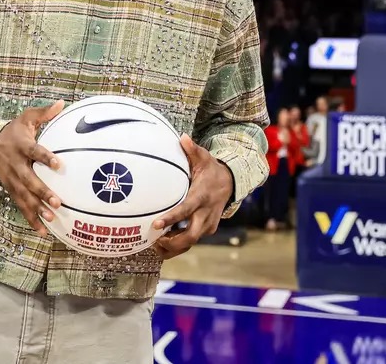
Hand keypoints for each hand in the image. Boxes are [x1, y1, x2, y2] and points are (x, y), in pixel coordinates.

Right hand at [0, 100, 63, 235]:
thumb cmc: (13, 131)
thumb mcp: (25, 118)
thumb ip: (44, 113)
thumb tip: (62, 103)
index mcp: (21, 146)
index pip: (34, 151)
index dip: (46, 157)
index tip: (59, 164)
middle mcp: (16, 165)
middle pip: (29, 180)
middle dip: (42, 192)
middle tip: (57, 202)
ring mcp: (12, 180)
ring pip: (24, 197)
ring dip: (37, 209)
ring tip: (51, 219)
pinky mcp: (11, 190)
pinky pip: (21, 206)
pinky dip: (31, 218)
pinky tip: (43, 230)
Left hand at [152, 134, 233, 259]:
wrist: (230, 183)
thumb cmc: (211, 169)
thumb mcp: (204, 157)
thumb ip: (192, 150)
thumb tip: (182, 137)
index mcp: (201, 197)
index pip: (186, 210)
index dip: (171, 218)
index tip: (155, 224)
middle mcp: (206, 214)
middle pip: (191, 236)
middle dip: (172, 243)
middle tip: (154, 241)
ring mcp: (208, 224)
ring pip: (190, 243)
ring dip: (173, 248)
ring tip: (155, 245)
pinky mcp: (207, 230)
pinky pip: (191, 241)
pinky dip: (178, 245)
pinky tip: (162, 244)